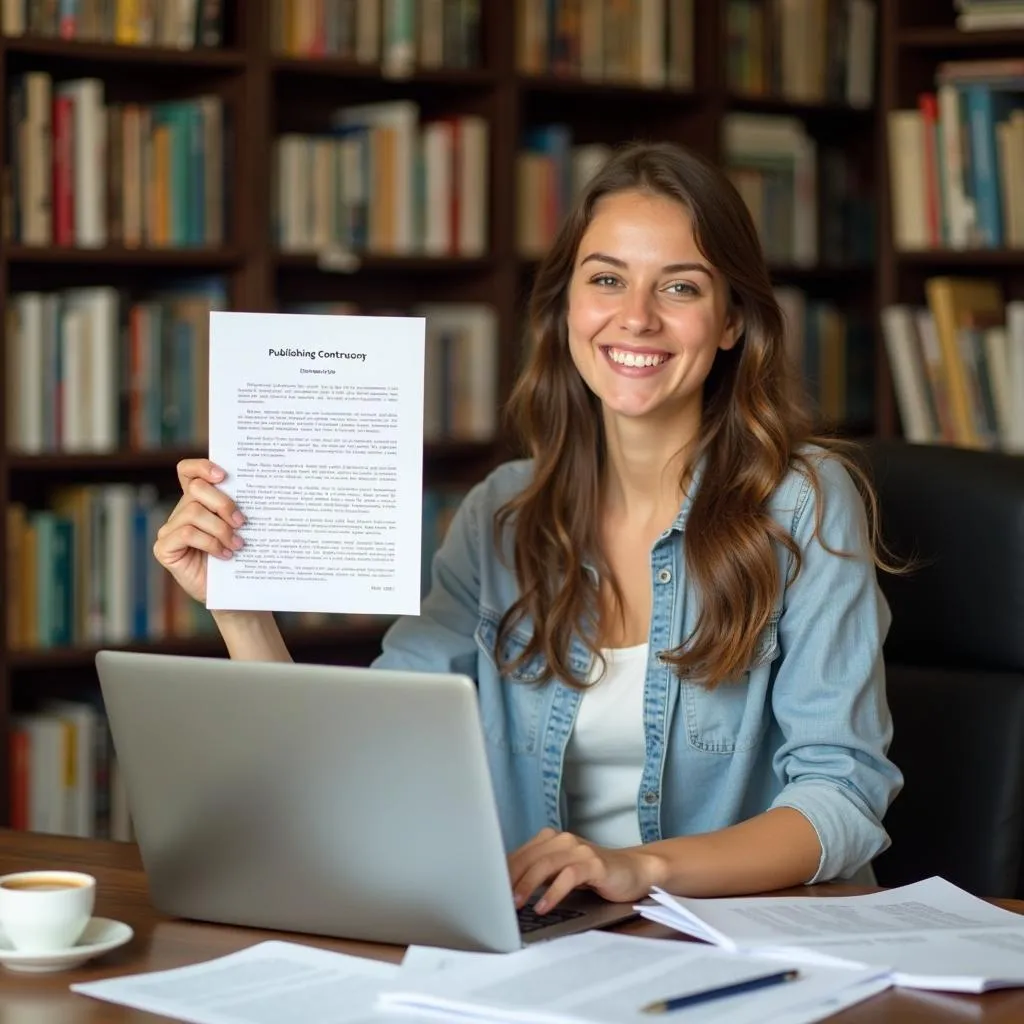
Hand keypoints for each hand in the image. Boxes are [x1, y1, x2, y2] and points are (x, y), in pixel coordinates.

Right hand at [152, 459, 244, 603]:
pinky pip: (186, 534)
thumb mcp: (240, 529)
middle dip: (223, 503)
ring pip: (193, 513)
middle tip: (242, 522)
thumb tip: (254, 490)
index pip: (189, 471)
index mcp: (199, 501)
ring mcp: (169, 530)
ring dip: (220, 529)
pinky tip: (224, 554)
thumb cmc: (240, 558)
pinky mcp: (164, 548)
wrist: (233, 592)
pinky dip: (210, 543)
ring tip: (237, 545)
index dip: (202, 466)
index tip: (224, 475)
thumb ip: (238, 509)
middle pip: (196, 489)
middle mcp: (181, 512)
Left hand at [507, 828, 661, 912]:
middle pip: (528, 858)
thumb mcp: (561, 872)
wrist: (632, 871)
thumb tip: (506, 889)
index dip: (502, 872)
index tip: (487, 890)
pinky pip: (568, 876)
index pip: (519, 854)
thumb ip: (538, 874)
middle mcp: (562, 840)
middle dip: (509, 880)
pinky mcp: (593, 863)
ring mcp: (578, 849)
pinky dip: (553, 893)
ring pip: (544, 865)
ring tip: (516, 904)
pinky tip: (543, 907)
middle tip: (496, 900)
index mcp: (550, 839)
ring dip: (527, 885)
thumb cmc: (593, 874)